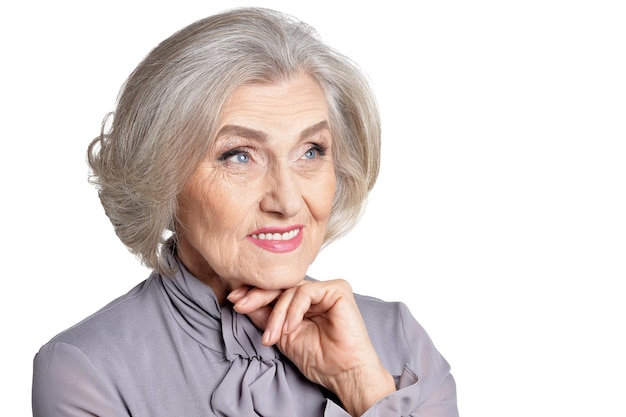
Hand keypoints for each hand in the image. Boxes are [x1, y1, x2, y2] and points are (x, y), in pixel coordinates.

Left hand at [227, 280, 395, 415]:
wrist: (343, 373)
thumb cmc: (319, 359)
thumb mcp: (281, 336)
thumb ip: (265, 317)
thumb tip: (242, 302)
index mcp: (303, 302)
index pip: (276, 291)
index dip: (254, 294)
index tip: (234, 301)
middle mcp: (315, 292)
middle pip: (281, 285)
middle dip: (258, 296)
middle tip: (241, 305)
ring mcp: (327, 289)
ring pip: (291, 290)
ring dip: (276, 314)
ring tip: (273, 336)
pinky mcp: (338, 289)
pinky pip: (306, 292)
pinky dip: (293, 310)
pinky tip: (290, 328)